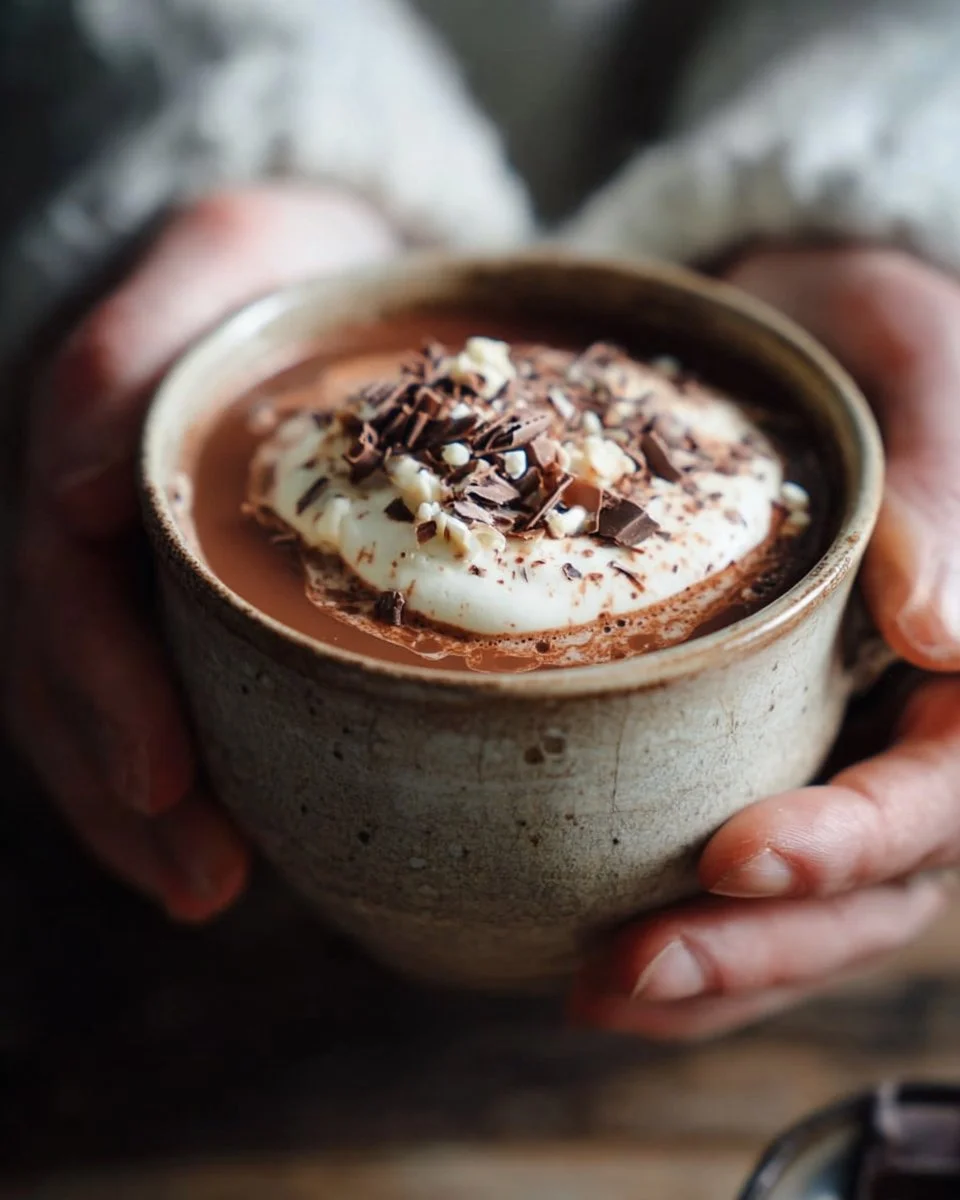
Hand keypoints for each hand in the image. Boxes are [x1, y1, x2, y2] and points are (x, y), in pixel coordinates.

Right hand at [5, 185, 397, 919]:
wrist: (310, 269)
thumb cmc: (277, 266)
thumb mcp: (219, 254)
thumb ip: (129, 346)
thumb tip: (68, 491)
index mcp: (89, 435)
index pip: (63, 574)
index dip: (104, 682)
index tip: (164, 776)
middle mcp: (78, 505)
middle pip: (62, 667)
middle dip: (125, 782)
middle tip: (209, 878)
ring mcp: (110, 554)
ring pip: (82, 702)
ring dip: (134, 812)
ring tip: (208, 893)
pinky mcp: (155, 589)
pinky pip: (129, 691)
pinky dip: (155, 779)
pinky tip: (203, 848)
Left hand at [571, 247, 959, 1037]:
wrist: (791, 319)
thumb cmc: (865, 329)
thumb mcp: (914, 362)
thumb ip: (945, 485)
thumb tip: (946, 633)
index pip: (946, 787)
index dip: (854, 840)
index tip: (738, 857)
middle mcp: (916, 720)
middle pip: (875, 884)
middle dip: (760, 943)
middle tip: (628, 970)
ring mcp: (839, 747)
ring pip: (809, 908)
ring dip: (710, 968)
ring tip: (595, 988)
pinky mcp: (760, 747)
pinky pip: (738, 867)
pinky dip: (683, 925)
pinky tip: (593, 955)